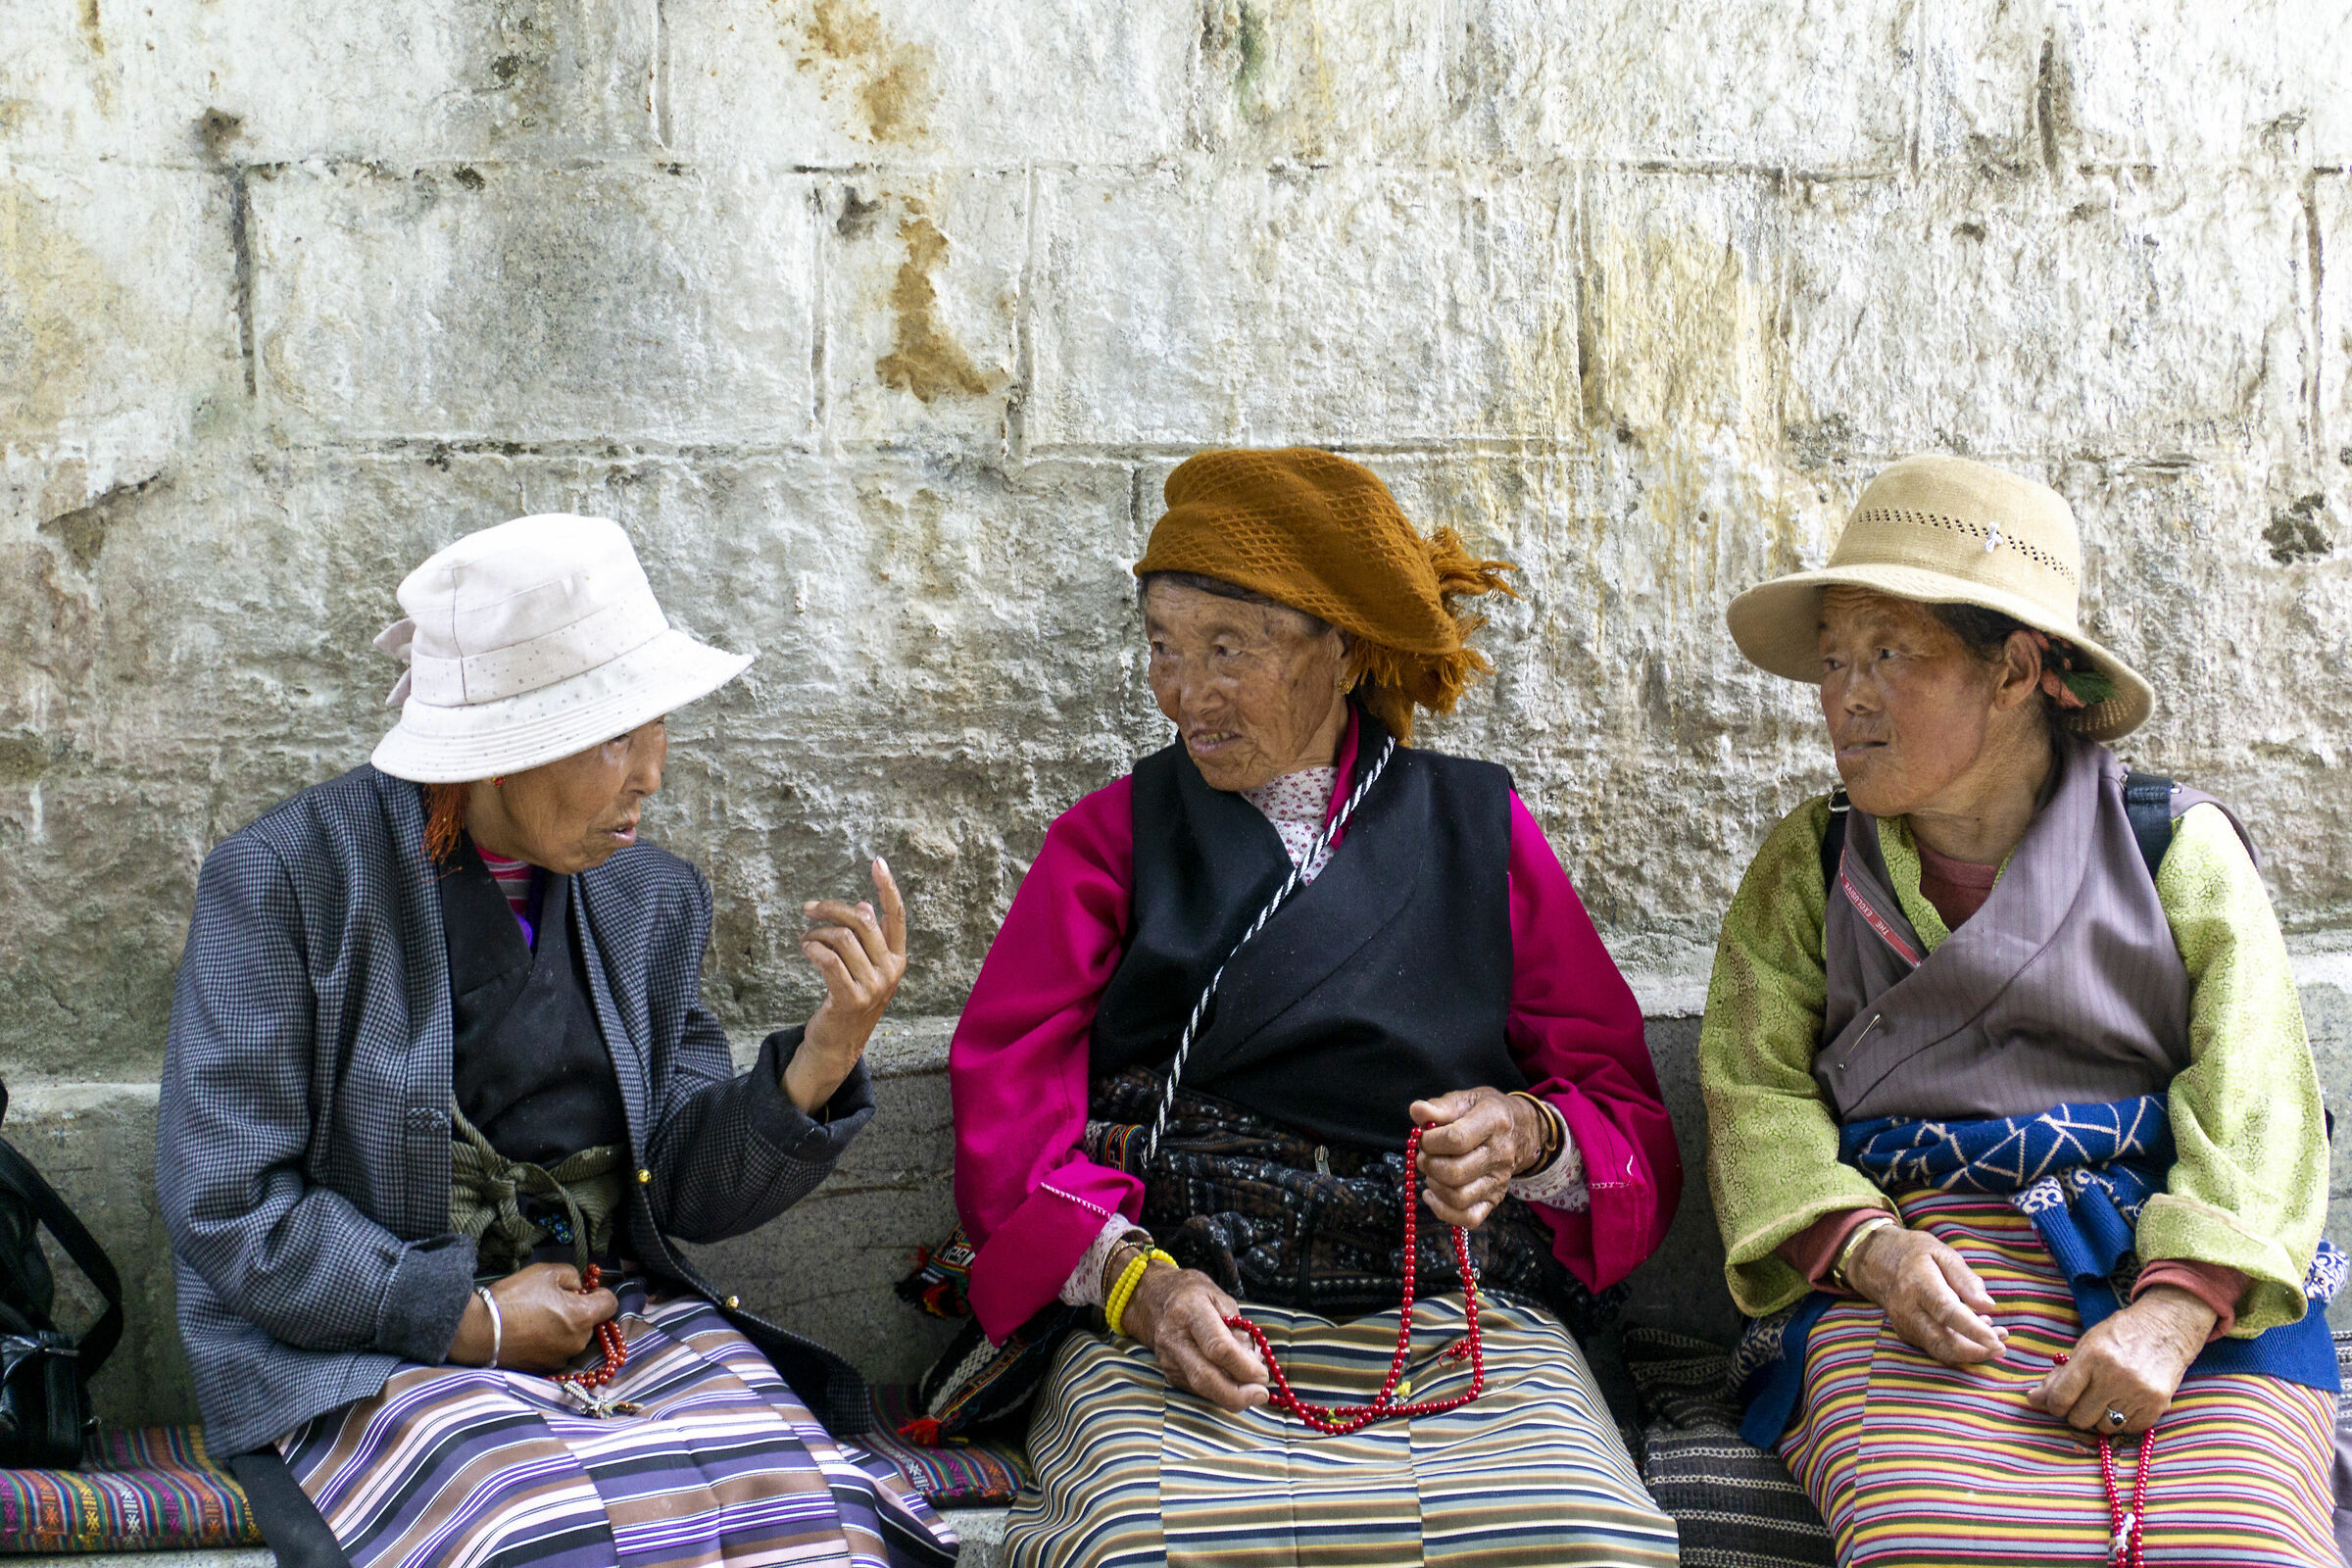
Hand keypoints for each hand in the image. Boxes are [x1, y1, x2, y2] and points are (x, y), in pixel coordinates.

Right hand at [446, 1263, 617, 1372]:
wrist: (480, 1331)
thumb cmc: (515, 1298)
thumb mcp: (546, 1272)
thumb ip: (572, 1275)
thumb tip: (579, 1287)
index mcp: (584, 1317)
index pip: (611, 1303)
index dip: (599, 1293)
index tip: (582, 1290)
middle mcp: (578, 1342)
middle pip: (591, 1322)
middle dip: (579, 1311)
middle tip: (553, 1302)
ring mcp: (562, 1358)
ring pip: (574, 1337)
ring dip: (564, 1328)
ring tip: (537, 1318)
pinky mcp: (545, 1369)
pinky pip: (557, 1350)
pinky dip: (550, 1342)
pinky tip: (530, 1334)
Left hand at [786, 858, 907, 1112]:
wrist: (838, 1046)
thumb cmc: (848, 1001)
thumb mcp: (864, 968)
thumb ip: (867, 938)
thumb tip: (864, 905)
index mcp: (896, 959)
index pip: (897, 916)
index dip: (888, 887)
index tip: (878, 862)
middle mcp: (890, 971)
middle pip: (861, 921)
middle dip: (830, 909)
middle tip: (808, 908)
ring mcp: (872, 986)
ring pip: (842, 938)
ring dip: (816, 933)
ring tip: (805, 939)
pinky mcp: (850, 999)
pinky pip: (829, 960)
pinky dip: (813, 948)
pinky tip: (805, 948)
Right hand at [1122, 1264, 1268, 1412]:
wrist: (1152, 1298)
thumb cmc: (1194, 1295)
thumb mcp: (1222, 1299)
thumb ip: (1239, 1331)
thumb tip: (1254, 1364)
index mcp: (1190, 1312)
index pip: (1218, 1347)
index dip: (1243, 1367)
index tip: (1263, 1376)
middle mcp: (1175, 1338)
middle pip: (1206, 1377)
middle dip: (1237, 1394)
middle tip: (1261, 1395)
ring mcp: (1168, 1359)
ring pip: (1202, 1389)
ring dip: (1231, 1396)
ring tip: (1252, 1390)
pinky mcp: (1169, 1373)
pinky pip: (1199, 1389)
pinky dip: (1220, 1390)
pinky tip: (1233, 1382)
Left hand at [1409, 1087, 1546, 1227]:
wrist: (1519, 1129)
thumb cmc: (1484, 1112)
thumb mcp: (1466, 1099)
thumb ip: (1440, 1106)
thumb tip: (1416, 1111)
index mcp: (1493, 1123)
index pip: (1456, 1139)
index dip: (1430, 1141)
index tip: (1424, 1136)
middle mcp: (1500, 1154)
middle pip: (1454, 1172)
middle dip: (1428, 1164)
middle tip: (1425, 1155)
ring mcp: (1499, 1180)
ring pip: (1458, 1198)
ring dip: (1434, 1186)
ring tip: (1432, 1170)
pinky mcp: (1494, 1199)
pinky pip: (1468, 1218)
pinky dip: (1443, 1211)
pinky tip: (1432, 1194)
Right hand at [1843, 1223, 2007, 1364]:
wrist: (1875, 1260)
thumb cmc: (1915, 1253)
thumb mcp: (1942, 1253)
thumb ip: (1965, 1279)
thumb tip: (1988, 1305)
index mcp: (1919, 1283)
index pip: (1947, 1312)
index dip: (1973, 1330)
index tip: (1997, 1341)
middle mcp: (1908, 1309)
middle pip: (1942, 1341)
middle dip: (1975, 1351)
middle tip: (2003, 1347)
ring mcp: (1905, 1325)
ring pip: (1940, 1350)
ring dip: (1971, 1351)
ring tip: (1997, 1335)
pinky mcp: (1907, 1334)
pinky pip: (1936, 1346)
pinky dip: (1960, 1346)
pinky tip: (1978, 1331)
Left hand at [2026, 1286, 2212, 1436]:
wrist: (2166, 1329)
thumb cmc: (2119, 1336)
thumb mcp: (2085, 1346)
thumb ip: (2060, 1375)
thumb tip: (2033, 1400)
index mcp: (2092, 1357)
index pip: (2061, 1397)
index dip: (2054, 1405)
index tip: (2058, 1403)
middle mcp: (2115, 1376)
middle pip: (2081, 1418)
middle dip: (2076, 1412)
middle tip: (2083, 1400)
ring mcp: (2138, 1393)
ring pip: (2104, 1427)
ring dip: (2100, 1418)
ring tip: (2105, 1400)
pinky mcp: (2158, 1405)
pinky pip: (2129, 1429)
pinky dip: (2122, 1421)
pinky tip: (2124, 1403)